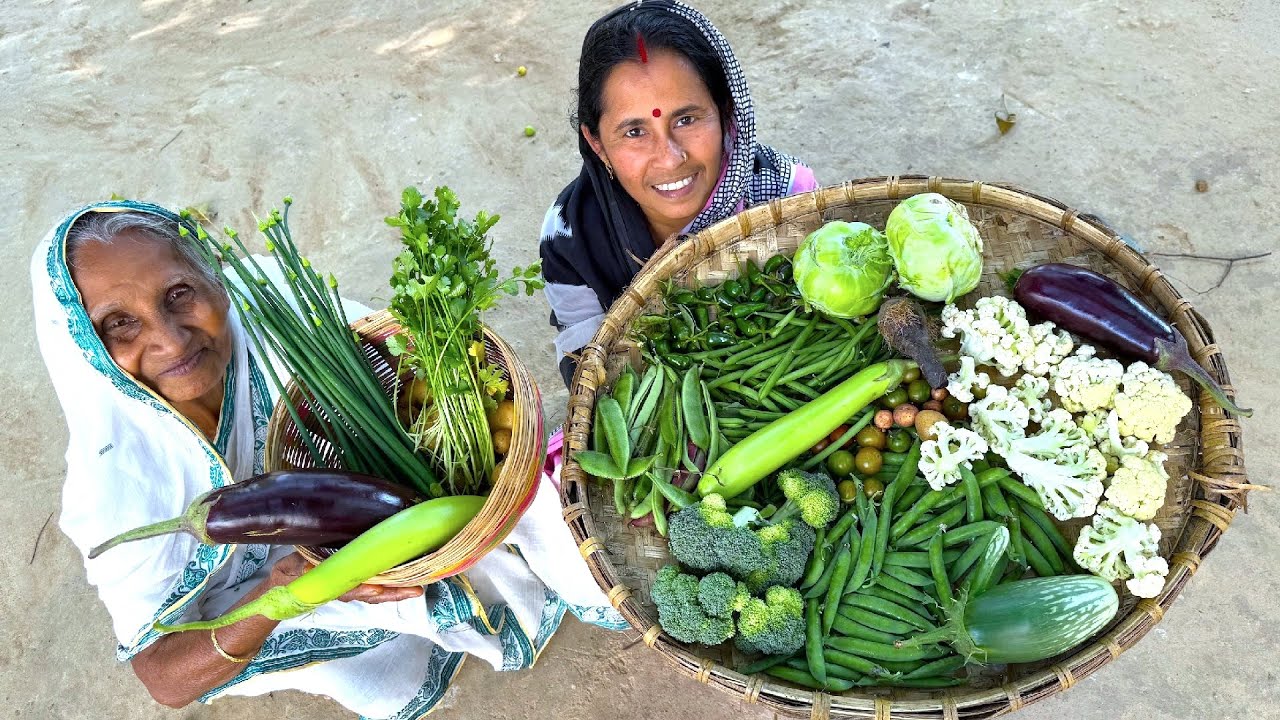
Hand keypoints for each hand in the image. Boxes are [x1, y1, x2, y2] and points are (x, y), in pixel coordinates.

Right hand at [268, 552, 423, 604]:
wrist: (285, 584)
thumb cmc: (288, 574)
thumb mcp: (289, 569)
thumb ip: (297, 569)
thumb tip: (305, 569)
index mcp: (327, 586)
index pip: (348, 590)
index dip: (362, 590)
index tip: (377, 588)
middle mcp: (343, 589)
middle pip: (371, 594)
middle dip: (393, 594)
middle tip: (415, 591)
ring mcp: (351, 587)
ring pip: (376, 591)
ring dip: (396, 591)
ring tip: (416, 588)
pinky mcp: (356, 582)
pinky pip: (375, 585)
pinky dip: (390, 584)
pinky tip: (407, 581)